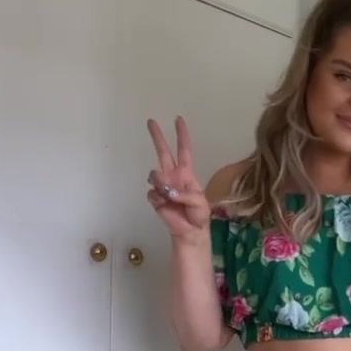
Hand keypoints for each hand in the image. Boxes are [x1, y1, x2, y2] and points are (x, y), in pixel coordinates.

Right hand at [147, 116, 210, 242]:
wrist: (190, 231)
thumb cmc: (199, 215)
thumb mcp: (200, 202)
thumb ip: (186, 195)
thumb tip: (169, 192)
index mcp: (186, 173)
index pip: (183, 150)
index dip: (181, 135)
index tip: (178, 119)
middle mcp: (173, 176)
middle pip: (163, 152)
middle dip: (157, 137)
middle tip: (151, 121)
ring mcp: (163, 186)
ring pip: (154, 174)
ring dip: (161, 183)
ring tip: (170, 196)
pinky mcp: (155, 198)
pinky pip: (152, 193)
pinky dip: (159, 199)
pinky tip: (165, 205)